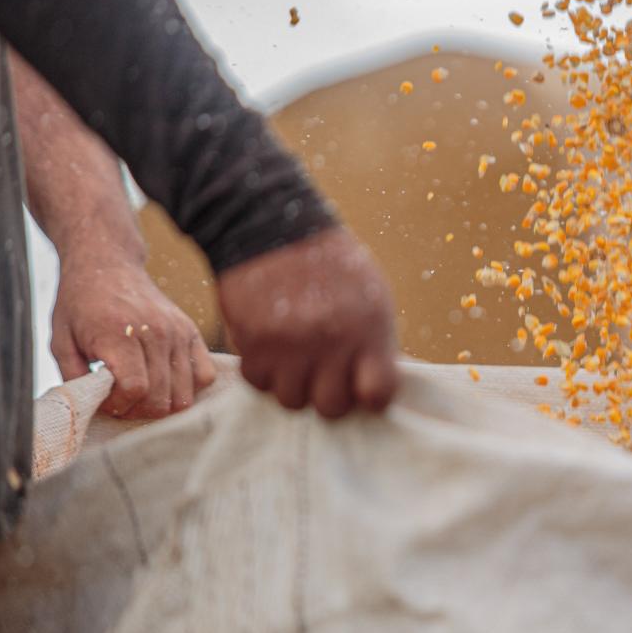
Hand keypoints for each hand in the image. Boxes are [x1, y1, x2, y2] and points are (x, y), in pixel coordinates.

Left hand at [52, 255, 217, 417]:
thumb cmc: (80, 303)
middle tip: (119, 399)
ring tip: (141, 393)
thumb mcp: (60, 341)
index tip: (104, 400)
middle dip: (137, 410)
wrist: (107, 264)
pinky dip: (188, 388)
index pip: (135, 389)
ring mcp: (178, 332)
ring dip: (162, 403)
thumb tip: (91, 408)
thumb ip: (73, 378)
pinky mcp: (191, 331)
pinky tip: (165, 382)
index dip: (119, 405)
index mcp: (118, 334)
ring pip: (184, 393)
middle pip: (161, 397)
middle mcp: (155, 332)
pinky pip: (205, 375)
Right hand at [216, 227, 397, 418]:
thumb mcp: (371, 296)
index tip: (362, 388)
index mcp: (369, 329)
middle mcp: (332, 342)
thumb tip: (375, 389)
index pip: (378, 394)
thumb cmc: (330, 264)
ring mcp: (291, 345)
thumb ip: (375, 343)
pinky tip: (270, 348)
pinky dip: (263, 371)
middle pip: (332, 408)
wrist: (273, 225)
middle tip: (323, 373)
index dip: (370, 398)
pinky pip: (258, 382)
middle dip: (328, 394)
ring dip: (292, 384)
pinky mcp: (254, 342)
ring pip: (291, 400)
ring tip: (295, 358)